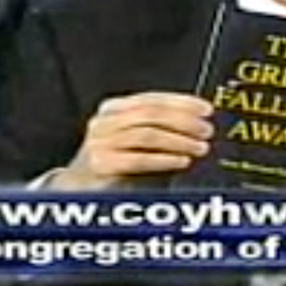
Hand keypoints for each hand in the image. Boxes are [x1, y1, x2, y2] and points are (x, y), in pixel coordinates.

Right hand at [50, 92, 213, 189]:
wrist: (79, 187)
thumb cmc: (114, 162)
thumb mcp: (135, 139)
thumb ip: (160, 127)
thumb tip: (198, 124)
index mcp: (114, 108)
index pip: (152, 98)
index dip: (182, 102)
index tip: (205, 109)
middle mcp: (105, 121)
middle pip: (151, 114)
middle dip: (184, 121)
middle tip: (206, 130)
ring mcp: (101, 142)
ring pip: (147, 135)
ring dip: (179, 141)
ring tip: (198, 148)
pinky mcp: (101, 164)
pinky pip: (139, 159)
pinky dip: (164, 159)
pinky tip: (181, 161)